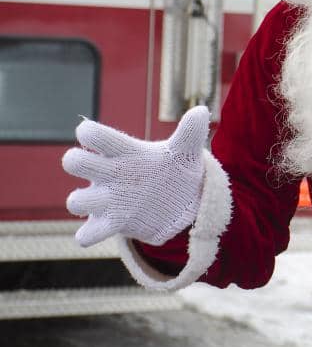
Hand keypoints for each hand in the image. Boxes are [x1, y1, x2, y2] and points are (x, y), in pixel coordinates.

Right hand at [63, 106, 209, 246]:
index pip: (96, 136)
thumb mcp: (185, 151)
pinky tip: (110, 227)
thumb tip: (202, 111)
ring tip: (111, 200)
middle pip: (74, 162)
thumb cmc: (174, 169)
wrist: (180, 200)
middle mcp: (109, 174)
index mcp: (123, 152)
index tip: (92, 134)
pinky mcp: (110, 224)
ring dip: (85, 200)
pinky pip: (86, 234)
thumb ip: (191, 132)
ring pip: (76, 201)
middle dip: (76, 161)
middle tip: (101, 167)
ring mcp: (106, 200)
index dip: (89, 133)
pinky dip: (90, 235)